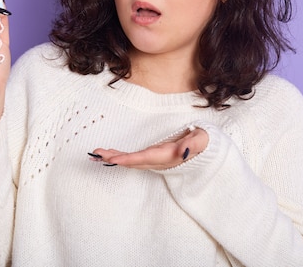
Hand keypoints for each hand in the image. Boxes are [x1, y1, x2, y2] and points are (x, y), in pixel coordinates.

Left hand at [91, 127, 208, 169]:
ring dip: (114, 157)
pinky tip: (109, 154)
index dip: (128, 159)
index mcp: (168, 155)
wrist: (206, 149)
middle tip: (96, 154)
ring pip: (131, 161)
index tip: (113, 159)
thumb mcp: (201, 140)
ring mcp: (155, 160)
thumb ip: (192, 144)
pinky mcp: (153, 157)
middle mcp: (158, 160)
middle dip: (115, 158)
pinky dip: (121, 156)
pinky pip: (134, 158)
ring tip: (97, 154)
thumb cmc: (203, 141)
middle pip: (133, 161)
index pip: (145, 158)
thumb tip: (183, 150)